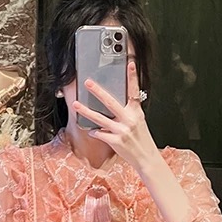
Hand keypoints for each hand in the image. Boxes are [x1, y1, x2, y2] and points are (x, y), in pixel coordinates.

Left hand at [73, 61, 161, 175]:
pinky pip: (100, 134)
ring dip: (86, 111)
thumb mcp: (138, 121)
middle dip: (98, 91)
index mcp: (136, 112)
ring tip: (76, 104)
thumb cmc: (141, 139)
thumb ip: (128, 111)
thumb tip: (112, 103)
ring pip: (100, 118)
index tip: (130, 63)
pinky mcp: (116, 141)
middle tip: (88, 82)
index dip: (132, 76)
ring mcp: (122, 131)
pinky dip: (94, 132)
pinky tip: (92, 131)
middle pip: (111, 102)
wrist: (146, 157)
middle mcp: (129, 119)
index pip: (135, 90)